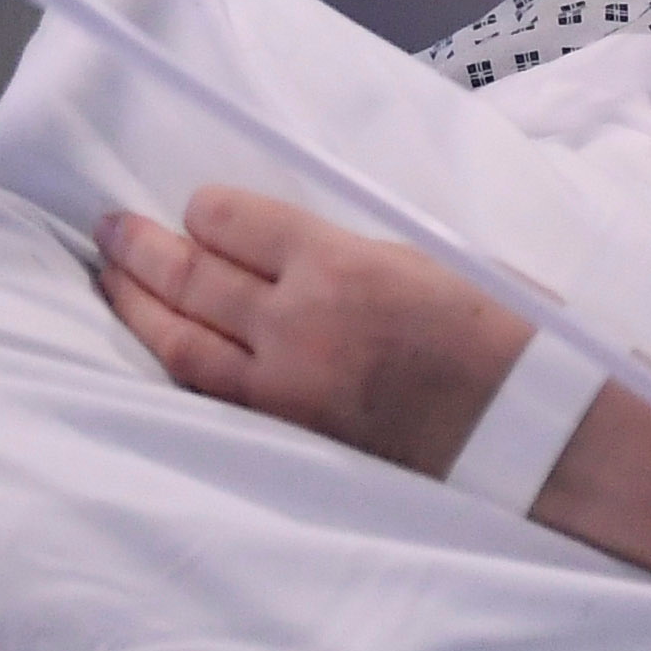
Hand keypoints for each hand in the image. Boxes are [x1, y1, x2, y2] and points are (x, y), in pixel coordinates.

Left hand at [93, 188, 534, 472]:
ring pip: (182, 346)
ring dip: (139, 309)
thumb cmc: (510, 332)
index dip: (205, 211)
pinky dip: (176, 369)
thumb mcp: (433, 257)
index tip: (196, 208)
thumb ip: (354, 250)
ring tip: (110, 282)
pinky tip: (158, 352)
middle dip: (142, 250)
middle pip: (191, 279)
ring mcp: (287, 393)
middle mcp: (298, 327)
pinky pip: (210, 398)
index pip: (232, 224)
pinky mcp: (293, 441)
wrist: (541, 430)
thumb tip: (296, 246)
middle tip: (108, 229)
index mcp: (341, 266)